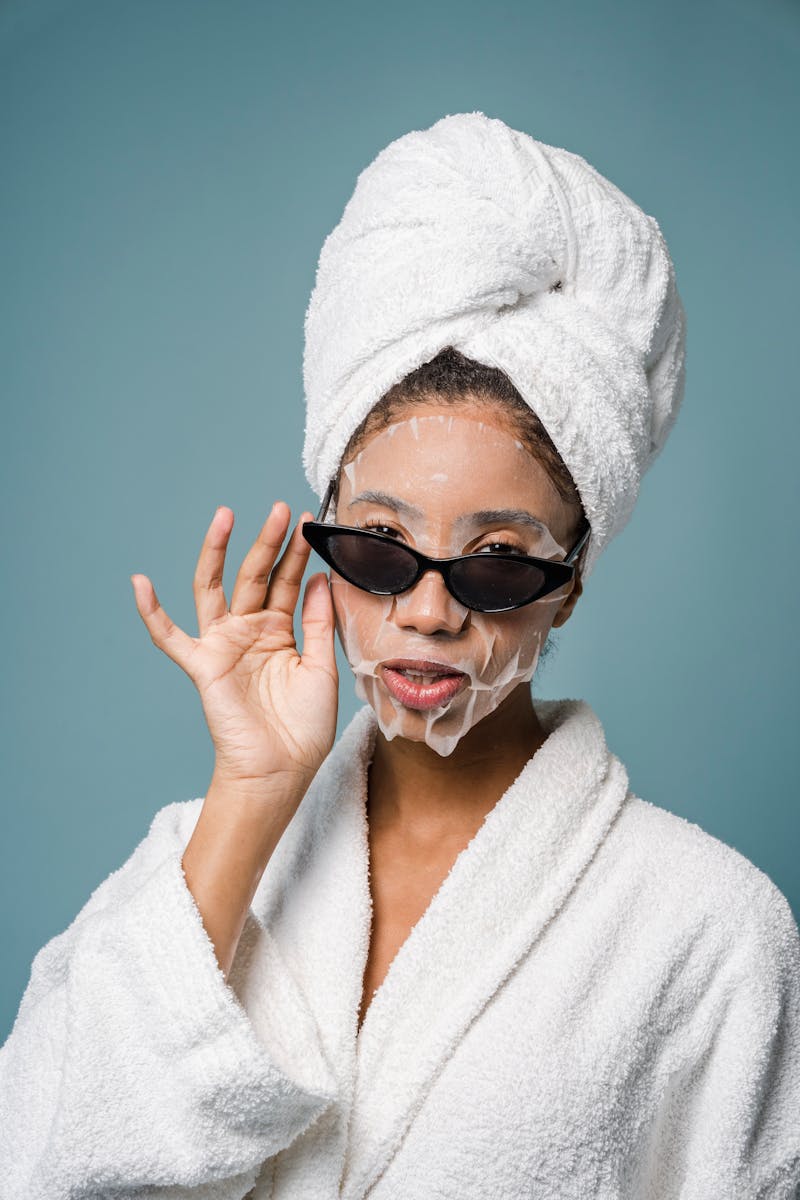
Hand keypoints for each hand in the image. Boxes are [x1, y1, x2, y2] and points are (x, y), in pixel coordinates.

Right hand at [130, 502, 337, 800]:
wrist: (282, 770)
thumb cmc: (304, 727)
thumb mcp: (323, 667)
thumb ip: (320, 623)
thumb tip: (320, 578)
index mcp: (278, 631)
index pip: (286, 582)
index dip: (296, 554)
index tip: (306, 522)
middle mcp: (248, 631)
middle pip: (254, 576)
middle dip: (266, 542)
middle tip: (279, 510)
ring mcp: (223, 645)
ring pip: (215, 589)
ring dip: (217, 553)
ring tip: (225, 516)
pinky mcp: (203, 665)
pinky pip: (170, 638)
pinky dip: (151, 612)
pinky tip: (139, 583)